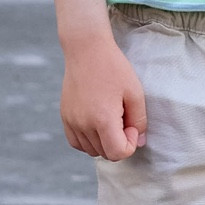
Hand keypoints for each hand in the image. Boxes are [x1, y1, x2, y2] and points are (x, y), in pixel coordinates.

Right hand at [59, 32, 146, 159]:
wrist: (86, 50)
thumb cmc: (114, 68)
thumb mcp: (135, 92)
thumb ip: (139, 121)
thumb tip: (139, 142)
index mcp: (102, 119)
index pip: (118, 153)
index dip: (130, 144)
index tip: (131, 125)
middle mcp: (83, 124)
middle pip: (105, 154)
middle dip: (119, 143)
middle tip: (123, 119)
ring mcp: (71, 122)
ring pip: (91, 150)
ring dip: (104, 142)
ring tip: (110, 119)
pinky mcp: (65, 117)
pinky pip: (77, 143)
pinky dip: (89, 141)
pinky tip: (97, 124)